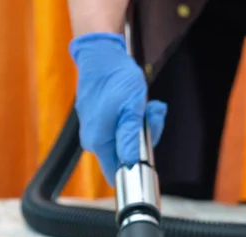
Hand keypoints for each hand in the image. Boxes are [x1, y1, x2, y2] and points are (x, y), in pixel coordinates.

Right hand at [69, 33, 167, 185]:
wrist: (100, 54)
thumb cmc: (116, 78)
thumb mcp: (132, 109)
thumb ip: (130, 139)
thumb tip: (130, 165)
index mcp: (99, 142)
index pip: (116, 174)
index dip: (135, 170)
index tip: (149, 152)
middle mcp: (93, 140)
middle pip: (125, 156)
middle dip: (144, 139)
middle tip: (152, 116)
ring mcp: (94, 130)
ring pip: (125, 141)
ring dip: (141, 126)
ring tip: (147, 106)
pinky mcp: (98, 121)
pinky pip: (119, 129)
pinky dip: (132, 119)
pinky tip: (138, 104)